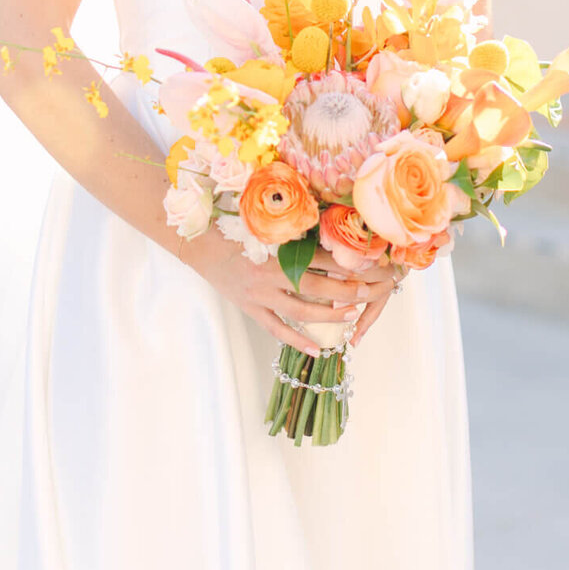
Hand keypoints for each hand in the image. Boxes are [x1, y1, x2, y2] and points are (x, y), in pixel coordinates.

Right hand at [184, 232, 391, 353]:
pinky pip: (276, 329)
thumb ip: (289, 224)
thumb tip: (324, 222)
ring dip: (328, 315)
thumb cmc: (230, 225)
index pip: (318, 256)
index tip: (368, 263)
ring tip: (352, 315)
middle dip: (346, 289)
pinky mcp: (250, 308)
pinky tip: (318, 349)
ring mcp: (259, 295)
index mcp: (274, 248)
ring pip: (299, 311)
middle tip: (370, 291)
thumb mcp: (260, 220)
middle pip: (315, 286)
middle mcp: (268, 274)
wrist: (198, 243)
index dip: (344, 260)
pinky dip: (297, 340)